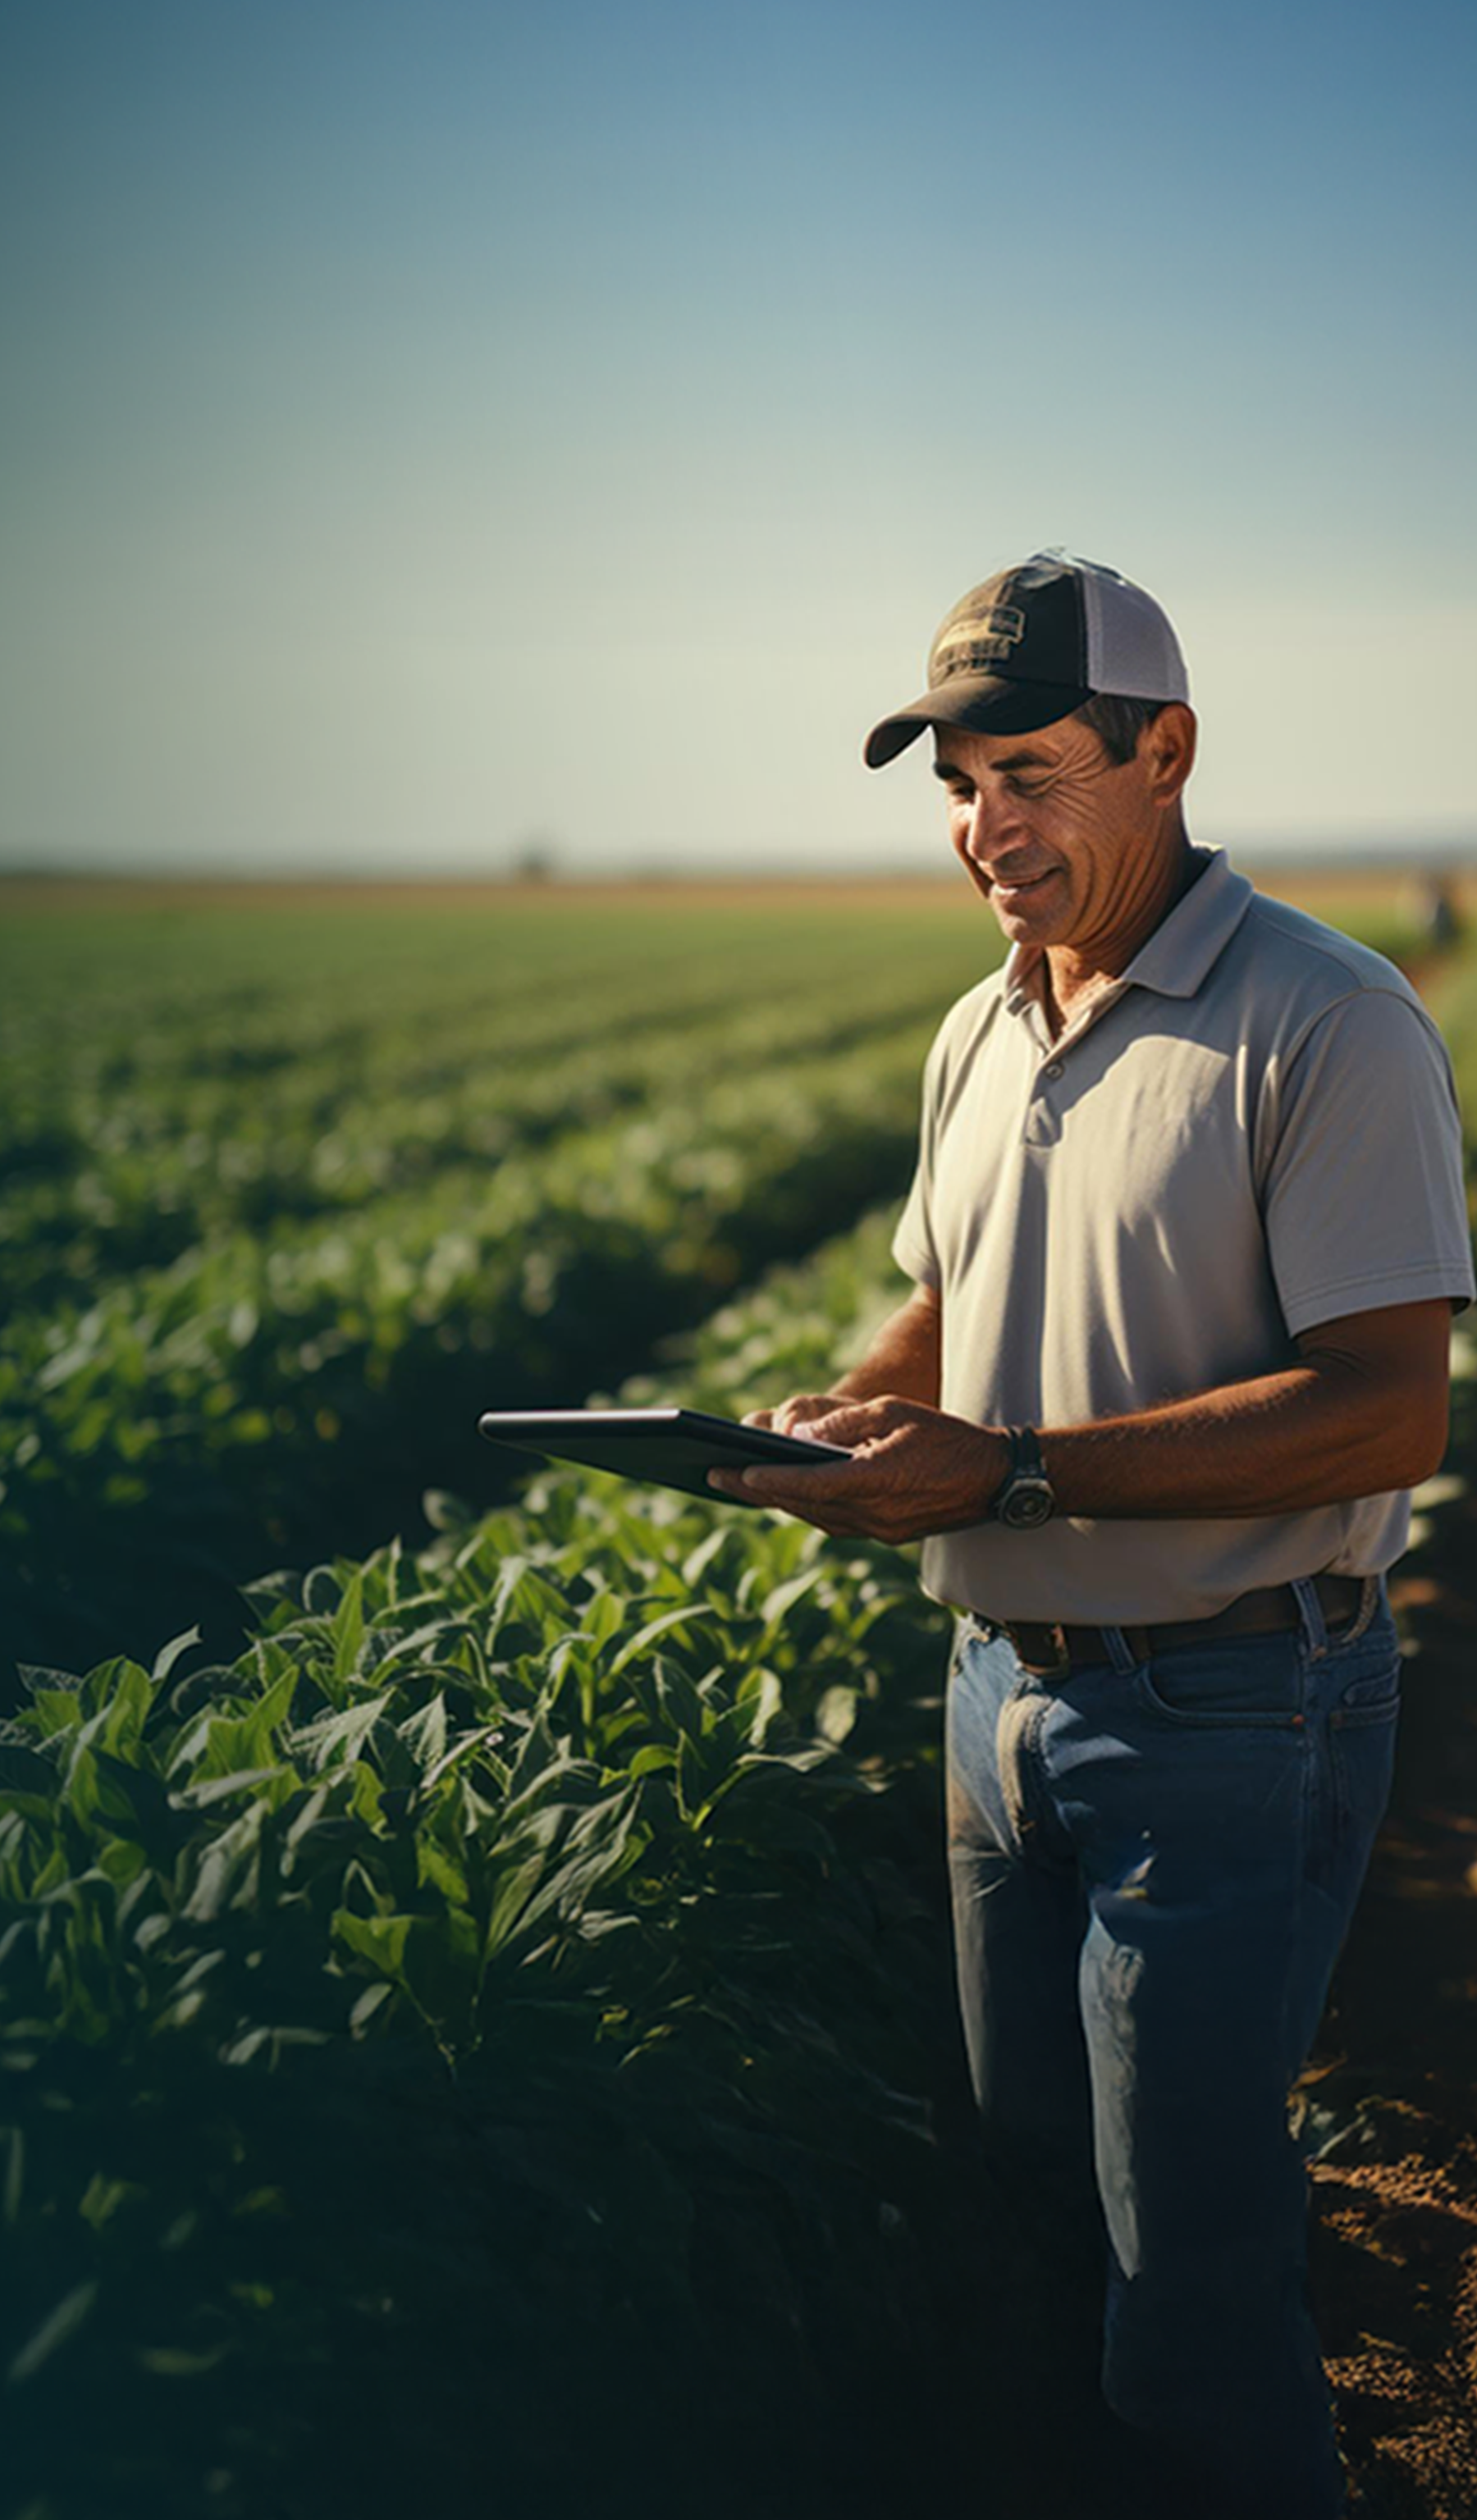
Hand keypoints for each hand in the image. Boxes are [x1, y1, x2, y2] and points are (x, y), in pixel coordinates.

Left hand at [710, 1396, 1008, 1542]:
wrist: (998, 1478)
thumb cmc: (947, 1436)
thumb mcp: (894, 1413)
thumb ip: (842, 1425)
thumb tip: (795, 1438)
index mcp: (874, 1481)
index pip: (806, 1484)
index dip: (764, 1481)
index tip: (731, 1472)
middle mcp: (874, 1515)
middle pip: (802, 1505)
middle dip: (758, 1492)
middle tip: (716, 1477)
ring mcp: (882, 1530)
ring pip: (817, 1518)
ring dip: (780, 1503)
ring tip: (743, 1486)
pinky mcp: (890, 1535)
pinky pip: (838, 1523)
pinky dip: (809, 1509)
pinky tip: (791, 1497)